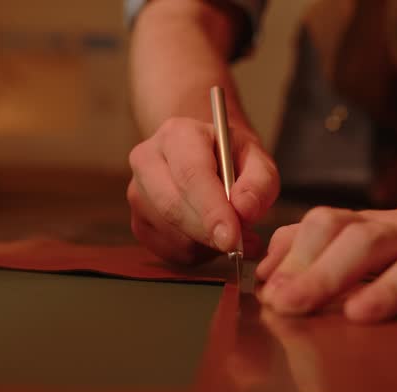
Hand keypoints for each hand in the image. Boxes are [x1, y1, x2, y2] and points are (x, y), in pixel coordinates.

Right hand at [127, 117, 279, 263]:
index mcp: (178, 134)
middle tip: (238, 244)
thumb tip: (244, 211)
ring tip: (229, 231)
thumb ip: (258, 184)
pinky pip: (168, 250)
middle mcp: (148, 159)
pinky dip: (196, 252)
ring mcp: (137, 192)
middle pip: (171, 205)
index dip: (211, 209)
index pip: (190, 174)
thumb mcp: (258, 162)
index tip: (231, 237)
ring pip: (170, 232)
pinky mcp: (138, 222)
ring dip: (205, 243)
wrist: (208, 161)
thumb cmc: (234, 161)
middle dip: (207, 232)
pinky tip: (209, 236)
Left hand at [255, 200, 396, 321]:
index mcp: (376, 225)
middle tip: (290, 305)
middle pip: (367, 242)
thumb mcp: (366, 232)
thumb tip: (266, 271)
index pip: (330, 226)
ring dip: (389, 288)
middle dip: (325, 274)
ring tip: (357, 312)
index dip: (298, 255)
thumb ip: (315, 245)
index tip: (270, 290)